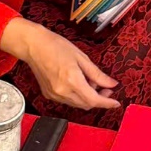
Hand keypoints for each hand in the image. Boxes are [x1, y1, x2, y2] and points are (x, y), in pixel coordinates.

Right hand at [1, 18, 119, 111]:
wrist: (34, 46)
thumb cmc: (56, 46)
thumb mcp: (82, 58)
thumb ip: (98, 74)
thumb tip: (112, 84)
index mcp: (72, 80)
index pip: (94, 100)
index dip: (107, 103)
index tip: (115, 103)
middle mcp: (63, 91)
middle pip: (87, 104)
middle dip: (99, 99)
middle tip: (106, 89)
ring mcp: (55, 95)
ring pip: (78, 104)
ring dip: (88, 98)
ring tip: (91, 83)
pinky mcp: (49, 95)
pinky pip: (68, 101)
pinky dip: (77, 96)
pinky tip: (78, 84)